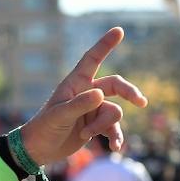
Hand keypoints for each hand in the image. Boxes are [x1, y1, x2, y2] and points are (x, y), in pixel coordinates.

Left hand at [20, 27, 146, 165]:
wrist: (38, 150)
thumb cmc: (44, 128)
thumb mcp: (59, 116)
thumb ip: (79, 105)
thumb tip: (101, 94)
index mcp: (75, 84)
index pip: (92, 60)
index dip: (105, 45)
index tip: (119, 30)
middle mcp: (87, 93)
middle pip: (116, 85)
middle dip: (129, 92)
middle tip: (141, 101)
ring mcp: (93, 109)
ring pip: (114, 112)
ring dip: (104, 125)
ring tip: (85, 134)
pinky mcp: (96, 125)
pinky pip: (113, 128)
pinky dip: (115, 137)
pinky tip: (115, 148)